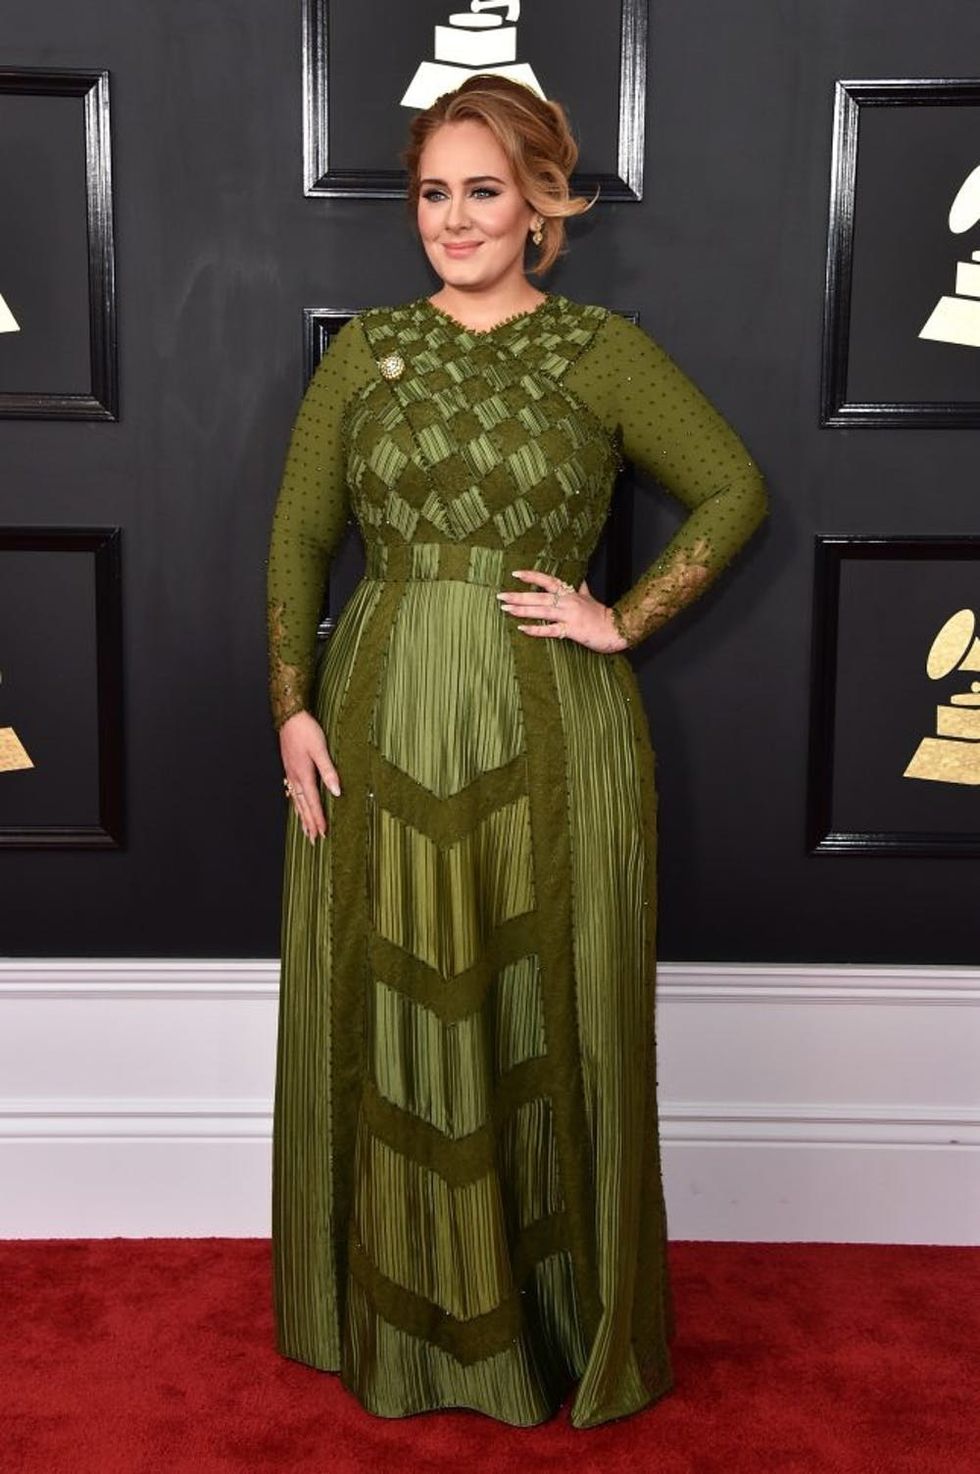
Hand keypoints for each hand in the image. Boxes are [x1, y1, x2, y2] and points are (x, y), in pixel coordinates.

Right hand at [278, 710, 340, 843]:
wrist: (290, 717)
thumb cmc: (306, 731)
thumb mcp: (320, 749)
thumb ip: (328, 771)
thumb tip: (336, 791)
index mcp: (303, 775)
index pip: (313, 803)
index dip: (319, 819)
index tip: (323, 833)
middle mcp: (295, 778)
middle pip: (303, 806)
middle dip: (309, 824)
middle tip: (313, 840)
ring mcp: (291, 773)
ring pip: (296, 801)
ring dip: (302, 817)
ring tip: (305, 830)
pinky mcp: (290, 768)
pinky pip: (292, 792)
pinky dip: (295, 803)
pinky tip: (294, 805)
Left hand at [496, 570, 628, 652]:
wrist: (616, 629)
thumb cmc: (601, 615)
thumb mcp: (589, 597)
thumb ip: (581, 588)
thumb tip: (579, 580)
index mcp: (570, 593)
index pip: (548, 580)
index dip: (532, 576)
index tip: (515, 573)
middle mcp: (568, 602)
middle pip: (539, 596)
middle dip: (518, 595)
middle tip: (500, 595)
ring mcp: (569, 616)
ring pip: (542, 611)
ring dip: (522, 610)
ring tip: (506, 608)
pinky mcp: (572, 631)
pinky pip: (550, 630)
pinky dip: (536, 630)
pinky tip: (522, 629)